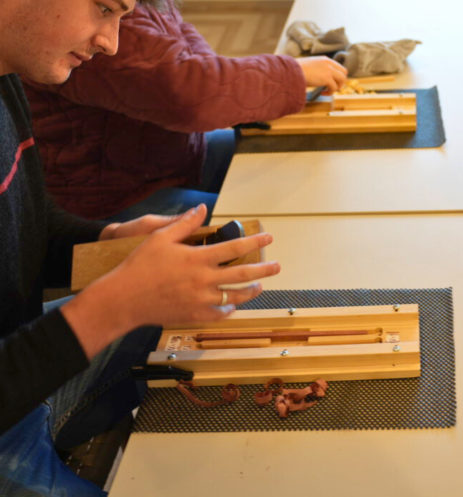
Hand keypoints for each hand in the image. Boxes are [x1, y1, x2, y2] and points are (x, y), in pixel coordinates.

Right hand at [65, 205, 280, 356]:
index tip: (269, 237)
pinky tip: (233, 305)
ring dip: (251, 292)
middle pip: (243, 274)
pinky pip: (219, 315)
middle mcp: (203, 280)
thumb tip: (202, 209)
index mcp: (198, 258)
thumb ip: (184, 223)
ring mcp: (200, 301)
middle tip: (278, 266)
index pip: (234, 247)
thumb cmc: (139, 266)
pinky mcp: (193, 316)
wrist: (123, 299)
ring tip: (259, 286)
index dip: (254, 241)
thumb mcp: (160, 237)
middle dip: (264, 269)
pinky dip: (229, 310)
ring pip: (234, 297)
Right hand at [296, 56, 347, 93]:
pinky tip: (322, 93)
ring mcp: (329, 70)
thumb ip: (317, 70)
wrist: (291, 70)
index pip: (339, 67)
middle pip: (344, 72)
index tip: (331, 82)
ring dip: (337, 87)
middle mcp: (329, 63)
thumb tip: (318, 79)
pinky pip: (334, 88)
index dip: (337, 76)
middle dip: (340, 81)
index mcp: (325, 60)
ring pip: (342, 80)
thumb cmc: (296, 70)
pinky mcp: (327, 78)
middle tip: (332, 88)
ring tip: (328, 91)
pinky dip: (330, 92)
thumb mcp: (310, 67)